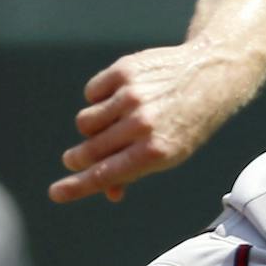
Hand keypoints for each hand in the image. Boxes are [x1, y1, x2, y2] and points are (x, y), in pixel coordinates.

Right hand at [48, 42, 254, 204]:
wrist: (210, 75)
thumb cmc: (187, 122)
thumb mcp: (171, 154)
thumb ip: (136, 171)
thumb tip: (109, 192)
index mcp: (155, 152)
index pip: (106, 174)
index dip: (77, 186)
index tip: (56, 193)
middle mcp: (142, 124)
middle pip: (89, 148)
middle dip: (78, 157)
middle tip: (76, 158)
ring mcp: (132, 96)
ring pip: (85, 122)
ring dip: (93, 127)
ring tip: (116, 122)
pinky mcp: (124, 71)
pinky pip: (91, 93)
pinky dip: (100, 98)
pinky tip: (122, 97)